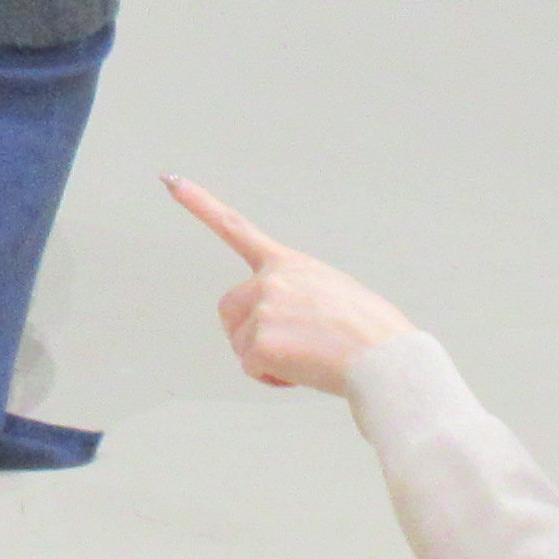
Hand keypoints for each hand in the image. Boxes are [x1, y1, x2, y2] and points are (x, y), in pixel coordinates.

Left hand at [172, 178, 417, 390]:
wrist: (388, 361)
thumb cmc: (373, 334)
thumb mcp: (335, 293)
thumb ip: (300, 296)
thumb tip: (293, 326)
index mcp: (290, 264)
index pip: (236, 228)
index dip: (200, 203)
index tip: (171, 180)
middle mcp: (270, 280)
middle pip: (230, 309)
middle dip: (248, 331)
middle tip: (291, 346)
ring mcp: (263, 309)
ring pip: (240, 343)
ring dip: (265, 357)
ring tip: (309, 357)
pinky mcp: (259, 343)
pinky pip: (251, 368)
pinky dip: (273, 378)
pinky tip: (304, 372)